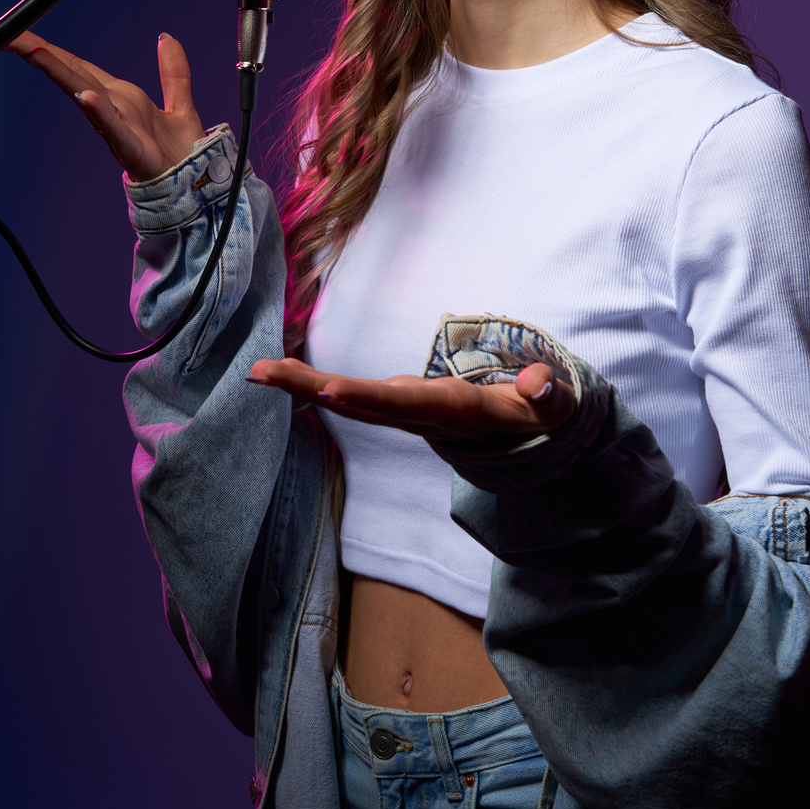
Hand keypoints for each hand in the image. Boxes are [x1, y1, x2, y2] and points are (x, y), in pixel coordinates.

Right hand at [7, 30, 203, 180]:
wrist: (193, 186)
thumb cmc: (178, 153)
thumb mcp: (179, 103)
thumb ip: (173, 71)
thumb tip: (167, 37)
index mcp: (121, 97)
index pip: (79, 66)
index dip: (52, 49)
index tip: (21, 32)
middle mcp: (114, 109)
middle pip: (73, 74)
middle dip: (41, 54)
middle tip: (11, 36)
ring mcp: (119, 128)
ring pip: (86, 95)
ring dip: (61, 74)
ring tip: (36, 53)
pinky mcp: (133, 149)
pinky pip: (114, 128)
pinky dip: (99, 112)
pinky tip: (85, 97)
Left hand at [246, 357, 575, 444]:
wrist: (525, 438)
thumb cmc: (536, 415)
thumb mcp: (552, 408)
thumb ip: (548, 395)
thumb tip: (538, 383)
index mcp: (454, 412)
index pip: (406, 404)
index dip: (369, 398)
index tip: (330, 390)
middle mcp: (420, 413)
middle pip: (361, 403)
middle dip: (311, 388)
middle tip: (262, 373)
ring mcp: (406, 409)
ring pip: (349, 399)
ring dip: (302, 386)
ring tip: (257, 371)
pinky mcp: (400, 400)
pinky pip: (352, 393)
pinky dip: (315, 383)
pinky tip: (282, 374)